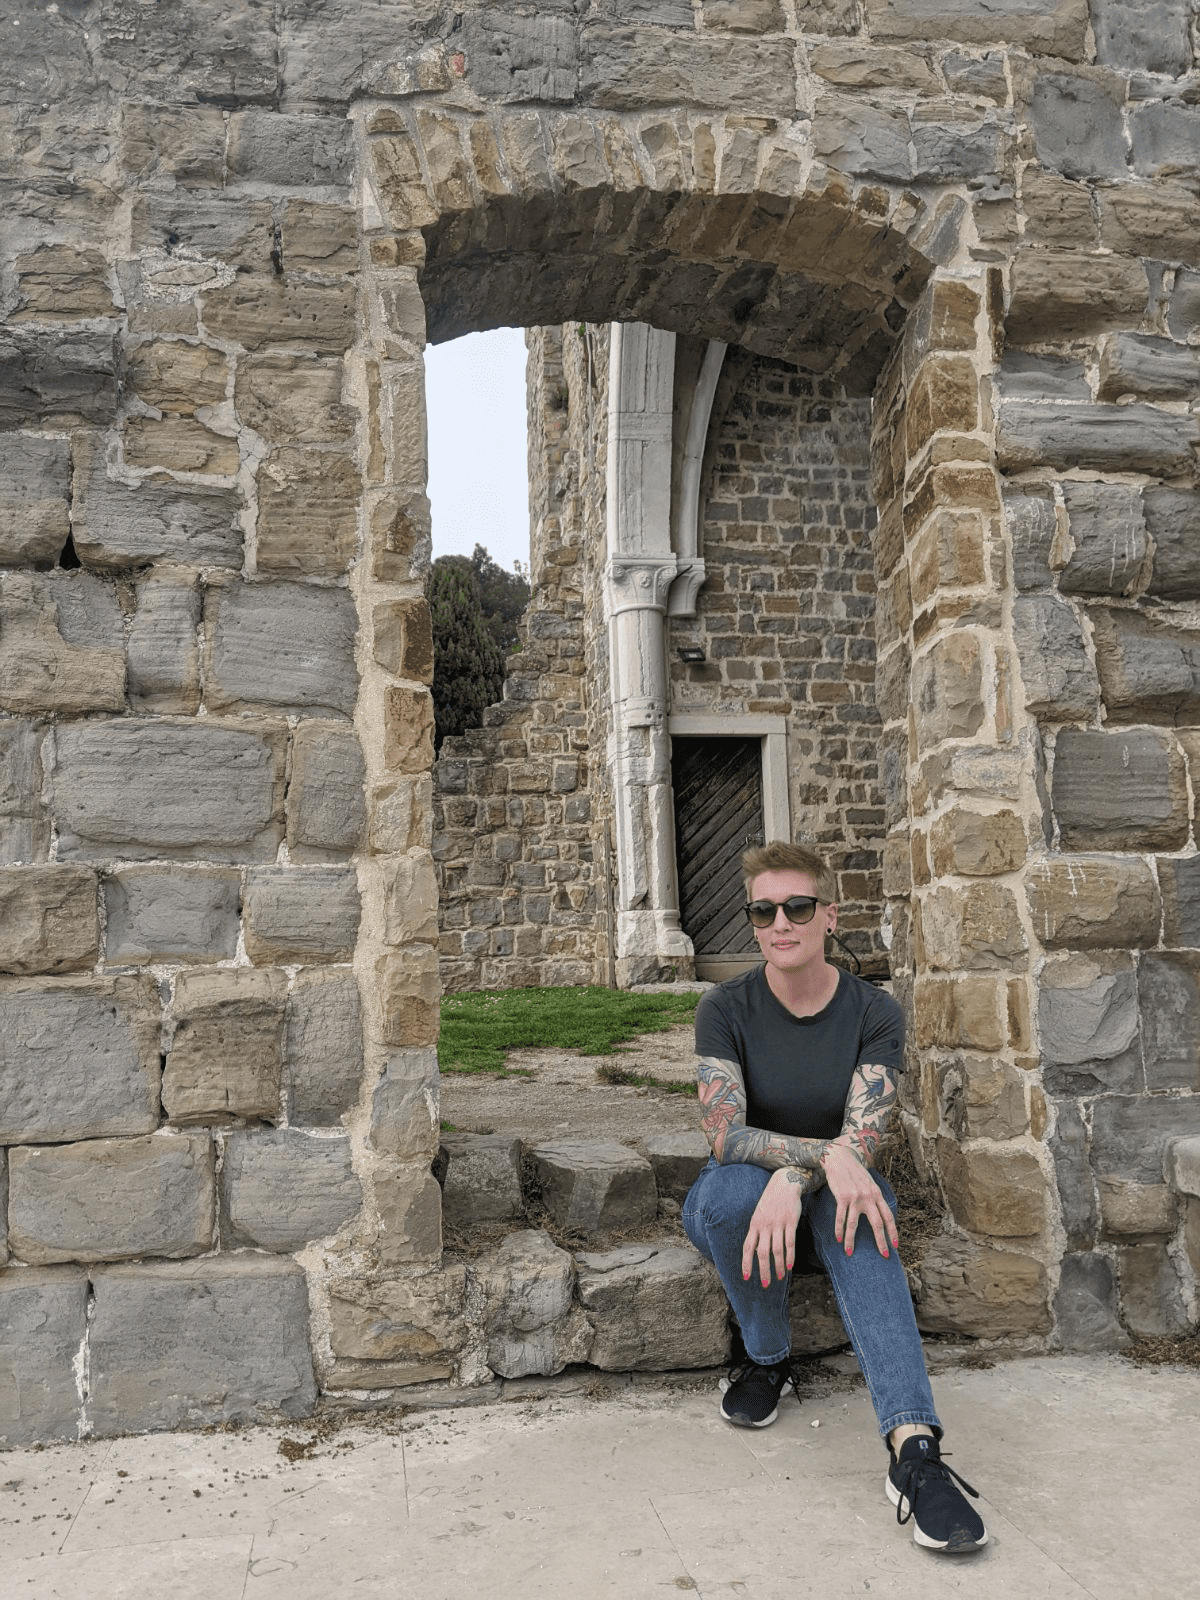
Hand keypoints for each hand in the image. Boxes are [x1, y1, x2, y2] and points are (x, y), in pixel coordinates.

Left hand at [741, 1168, 805, 1287]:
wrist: (783, 1183)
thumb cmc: (770, 1202)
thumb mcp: (759, 1215)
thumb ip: (757, 1233)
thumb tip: (755, 1253)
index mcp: (754, 1225)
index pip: (748, 1247)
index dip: (746, 1263)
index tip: (747, 1278)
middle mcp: (764, 1225)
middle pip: (762, 1252)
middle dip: (763, 1270)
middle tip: (766, 1284)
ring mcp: (777, 1223)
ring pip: (777, 1250)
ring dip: (778, 1266)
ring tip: (780, 1277)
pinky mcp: (790, 1221)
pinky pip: (790, 1242)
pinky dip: (790, 1256)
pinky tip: (790, 1266)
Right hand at [820, 1140, 898, 1258]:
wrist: (840, 1158)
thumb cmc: (855, 1173)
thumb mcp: (870, 1184)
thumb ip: (874, 1198)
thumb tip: (879, 1215)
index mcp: (877, 1194)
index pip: (888, 1216)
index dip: (893, 1232)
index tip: (896, 1245)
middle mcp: (869, 1196)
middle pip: (877, 1223)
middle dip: (881, 1241)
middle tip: (885, 1255)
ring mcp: (855, 1197)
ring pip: (854, 1224)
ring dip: (851, 1240)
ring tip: (849, 1252)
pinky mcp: (842, 1196)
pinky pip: (840, 1217)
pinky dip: (839, 1229)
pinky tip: (838, 1239)